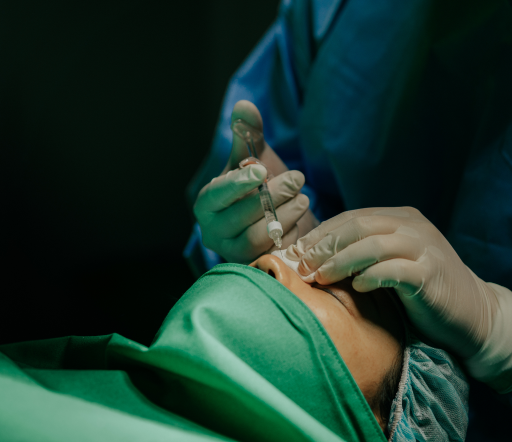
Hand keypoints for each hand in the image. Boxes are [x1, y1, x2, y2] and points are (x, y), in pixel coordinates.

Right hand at [193, 100, 313, 263]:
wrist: (277, 219)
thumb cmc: (260, 188)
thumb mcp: (255, 160)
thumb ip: (248, 135)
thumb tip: (244, 105)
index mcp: (207, 204)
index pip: (217, 194)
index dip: (238, 183)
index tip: (262, 170)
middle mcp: (214, 232)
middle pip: (240, 217)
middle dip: (272, 196)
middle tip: (298, 178)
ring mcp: (234, 253)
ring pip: (257, 237)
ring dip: (285, 215)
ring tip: (304, 198)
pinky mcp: (256, 267)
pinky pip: (274, 253)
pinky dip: (291, 236)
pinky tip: (303, 220)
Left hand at [288, 207, 511, 392]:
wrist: (473, 315)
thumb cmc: (422, 293)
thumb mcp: (391, 264)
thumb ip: (362, 255)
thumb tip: (313, 260)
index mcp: (400, 219)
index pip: (351, 218)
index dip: (320, 233)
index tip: (295, 252)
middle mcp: (412, 227)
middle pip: (358, 225)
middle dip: (324, 245)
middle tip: (301, 265)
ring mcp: (424, 248)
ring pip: (372, 244)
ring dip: (340, 260)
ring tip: (319, 277)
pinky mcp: (431, 274)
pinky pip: (394, 270)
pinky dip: (371, 276)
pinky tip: (356, 287)